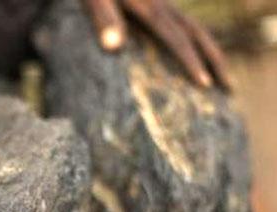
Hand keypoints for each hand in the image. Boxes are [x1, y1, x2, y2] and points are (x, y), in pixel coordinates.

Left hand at [84, 0, 230, 88]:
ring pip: (195, 30)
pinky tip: (194, 60)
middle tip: (230, 88)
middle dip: (214, 60)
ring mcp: (161, 5)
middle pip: (197, 33)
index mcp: (149, 8)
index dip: (192, 62)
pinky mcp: (156, 7)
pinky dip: (195, 45)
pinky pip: (183, 28)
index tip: (205, 85)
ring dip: (211, 53)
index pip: (177, 38)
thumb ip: (104, 21)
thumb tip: (114, 47)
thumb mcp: (95, 1)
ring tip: (222, 78)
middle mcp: (162, 6)